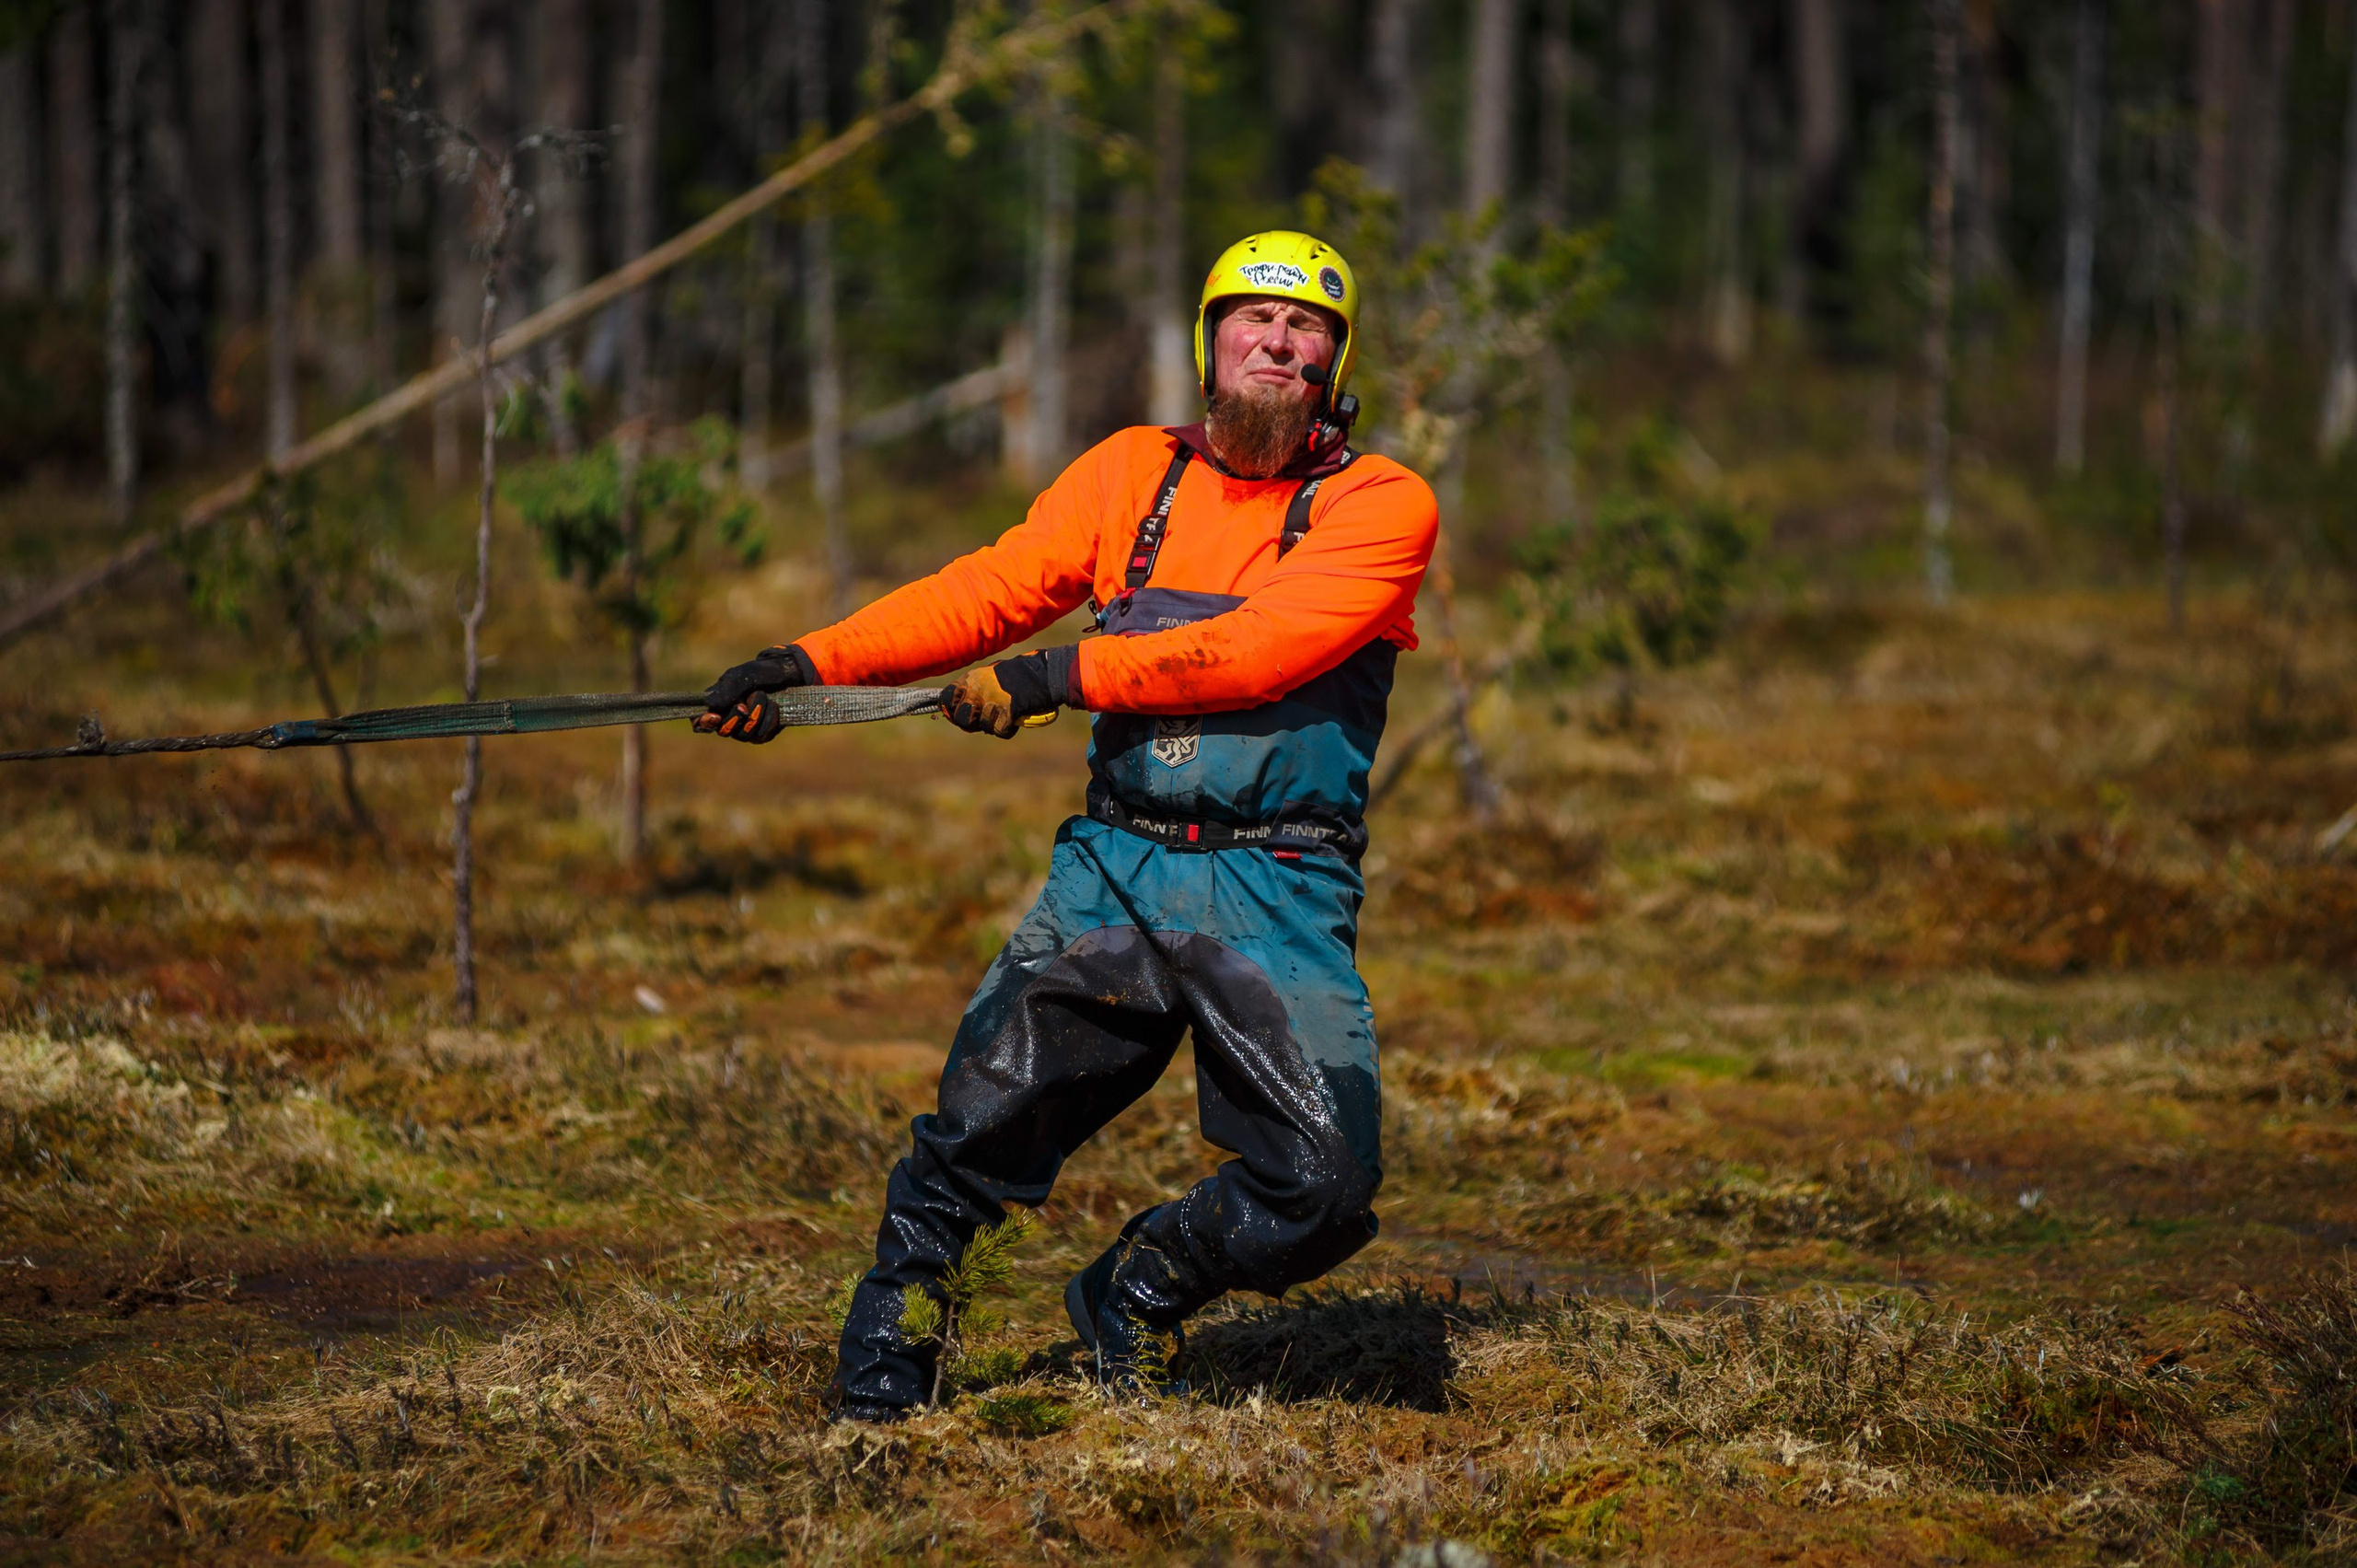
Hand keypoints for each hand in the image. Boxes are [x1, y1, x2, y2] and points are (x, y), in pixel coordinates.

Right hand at [695, 645, 810, 743]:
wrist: (788, 676)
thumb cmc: (761, 673)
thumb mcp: (743, 676)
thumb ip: (727, 689)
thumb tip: (710, 706)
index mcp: (718, 704)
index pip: (700, 722)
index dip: (703, 723)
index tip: (715, 716)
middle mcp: (729, 719)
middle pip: (723, 731)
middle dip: (736, 716)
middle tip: (745, 702)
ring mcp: (746, 728)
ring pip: (744, 734)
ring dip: (756, 715)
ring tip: (764, 697)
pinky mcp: (763, 733)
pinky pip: (761, 735)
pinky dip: (769, 720)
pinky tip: (774, 706)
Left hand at [944, 666, 1021, 737]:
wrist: (1039, 673)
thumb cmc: (1014, 674)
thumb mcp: (987, 675)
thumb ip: (972, 690)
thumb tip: (958, 709)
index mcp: (970, 679)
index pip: (946, 699)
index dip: (950, 710)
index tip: (957, 713)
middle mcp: (976, 691)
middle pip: (961, 719)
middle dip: (971, 723)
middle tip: (984, 718)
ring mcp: (990, 703)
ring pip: (982, 727)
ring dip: (992, 725)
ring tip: (1004, 713)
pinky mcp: (1006, 714)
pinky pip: (1000, 731)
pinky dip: (1008, 729)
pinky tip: (1014, 718)